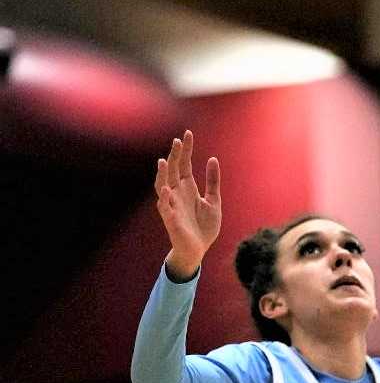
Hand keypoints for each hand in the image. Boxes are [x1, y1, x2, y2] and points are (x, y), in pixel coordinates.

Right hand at [154, 131, 220, 279]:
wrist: (199, 249)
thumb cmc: (204, 226)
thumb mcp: (214, 200)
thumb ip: (213, 181)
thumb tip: (212, 159)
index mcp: (188, 188)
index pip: (184, 164)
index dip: (185, 149)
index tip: (187, 133)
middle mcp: (177, 194)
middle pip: (172, 171)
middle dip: (174, 156)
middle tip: (177, 141)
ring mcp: (172, 206)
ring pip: (163, 186)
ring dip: (162, 174)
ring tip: (163, 161)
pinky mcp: (171, 220)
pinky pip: (165, 208)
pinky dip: (165, 198)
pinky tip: (167, 189)